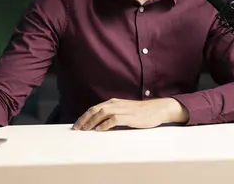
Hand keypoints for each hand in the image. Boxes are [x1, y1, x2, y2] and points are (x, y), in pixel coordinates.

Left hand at [72, 98, 188, 130]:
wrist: (157, 109)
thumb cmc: (140, 112)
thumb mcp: (124, 110)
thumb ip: (113, 114)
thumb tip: (100, 124)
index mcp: (113, 102)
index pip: (94, 108)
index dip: (84, 116)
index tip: (77, 124)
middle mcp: (116, 104)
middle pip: (95, 110)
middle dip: (84, 119)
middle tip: (77, 128)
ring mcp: (122, 109)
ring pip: (102, 113)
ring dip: (92, 122)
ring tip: (86, 129)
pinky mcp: (129, 116)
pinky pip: (113, 119)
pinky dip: (105, 124)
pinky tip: (99, 130)